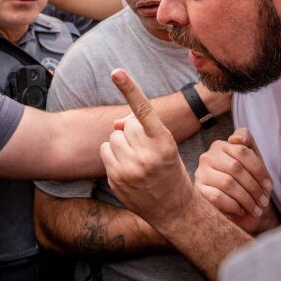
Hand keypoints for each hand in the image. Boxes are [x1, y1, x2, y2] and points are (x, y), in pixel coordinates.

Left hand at [101, 69, 195, 228]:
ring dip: (121, 144)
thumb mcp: (164, 145)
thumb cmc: (170, 169)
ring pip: (113, 137)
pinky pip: (105, 151)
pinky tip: (127, 168)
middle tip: (147, 151)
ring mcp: (130, 169)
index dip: (130, 88)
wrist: (175, 209)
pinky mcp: (116, 180)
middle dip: (132, 133)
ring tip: (137, 160)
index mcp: (164, 142)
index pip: (144, 110)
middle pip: (125, 126)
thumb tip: (115, 123)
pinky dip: (113, 155)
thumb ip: (141, 129)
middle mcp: (147, 155)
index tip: (117, 72)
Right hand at [195, 128, 273, 233]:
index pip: (243, 151)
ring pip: (227, 183)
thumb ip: (248, 143)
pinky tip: (241, 210)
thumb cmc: (245, 182)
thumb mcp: (252, 161)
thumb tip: (234, 139)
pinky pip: (217, 196)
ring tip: (255, 209)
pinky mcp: (198, 190)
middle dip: (254, 187)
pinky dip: (233, 205)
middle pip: (236, 167)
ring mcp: (201, 172)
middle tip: (263, 201)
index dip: (259, 170)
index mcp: (221, 145)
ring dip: (246, 199)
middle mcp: (208, 156)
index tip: (269, 186)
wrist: (234, 208)